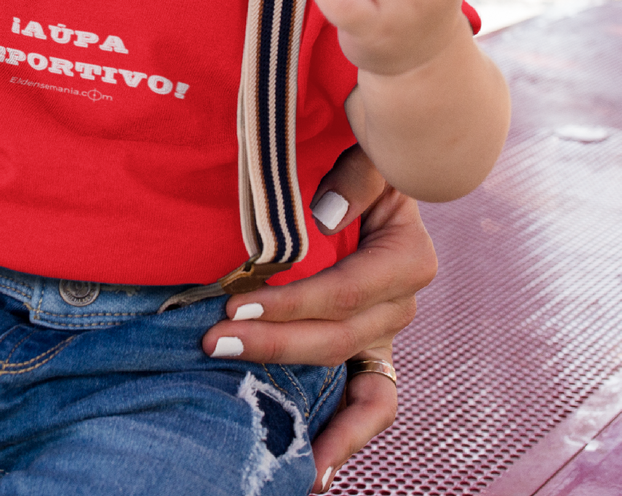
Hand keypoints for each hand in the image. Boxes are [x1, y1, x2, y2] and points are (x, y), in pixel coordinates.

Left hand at [201, 157, 436, 488]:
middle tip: (216, 342)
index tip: (237, 302)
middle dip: (274, 343)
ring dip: (303, 396)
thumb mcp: (367, 157)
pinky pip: (373, 404)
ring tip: (269, 435)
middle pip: (339, 338)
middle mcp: (400, 302)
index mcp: (406, 257)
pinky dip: (349, 439)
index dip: (293, 302)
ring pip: (351, 376)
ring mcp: (386, 333)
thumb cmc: (362, 166)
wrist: (371, 178)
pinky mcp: (372, 352)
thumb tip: (323, 220)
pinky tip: (315, 474)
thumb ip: (354, 180)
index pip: (347, 291)